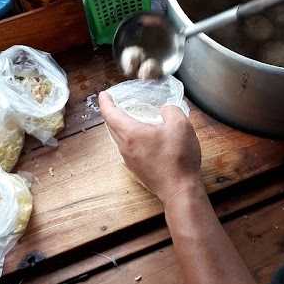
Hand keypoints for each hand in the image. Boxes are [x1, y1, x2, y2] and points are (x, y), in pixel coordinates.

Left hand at [98, 91, 203, 207]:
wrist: (179, 190)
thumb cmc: (178, 158)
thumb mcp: (181, 125)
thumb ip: (171, 110)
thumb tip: (165, 109)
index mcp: (131, 134)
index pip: (110, 114)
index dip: (105, 102)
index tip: (103, 94)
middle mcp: (125, 147)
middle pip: (111, 127)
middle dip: (111, 113)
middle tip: (115, 103)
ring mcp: (129, 160)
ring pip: (118, 139)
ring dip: (120, 127)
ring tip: (128, 118)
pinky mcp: (136, 169)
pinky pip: (126, 149)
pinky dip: (128, 138)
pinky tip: (141, 138)